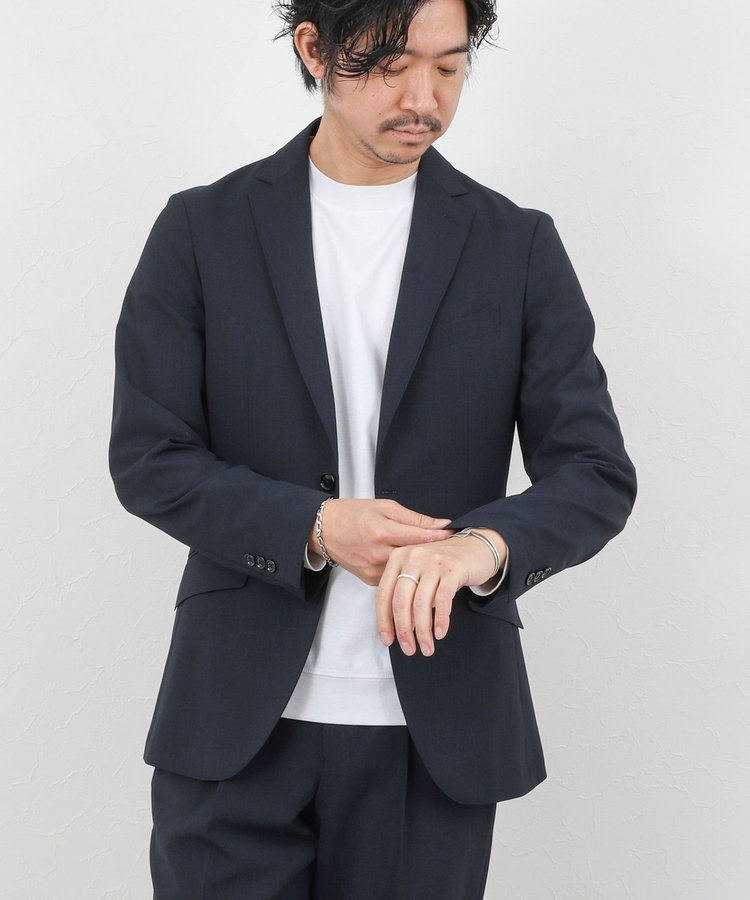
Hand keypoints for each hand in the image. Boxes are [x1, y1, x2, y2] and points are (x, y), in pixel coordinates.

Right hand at [308, 499, 453, 585]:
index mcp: (382, 531)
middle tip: (452, 551)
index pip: (421, 537)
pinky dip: (406, 573)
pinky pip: (395, 578)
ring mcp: (374, 569)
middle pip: (417, 558)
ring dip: (423, 567)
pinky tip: (416, 568)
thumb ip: (414, 518)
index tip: (456, 535)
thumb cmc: (352, 514)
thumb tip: (441, 523)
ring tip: (436, 560)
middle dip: (436, 555)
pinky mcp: (371, 580)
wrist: (324, 530)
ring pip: (408, 572)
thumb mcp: (384, 507)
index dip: (442, 537)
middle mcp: (378, 553)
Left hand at [375, 528, 507, 657]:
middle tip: (409, 650)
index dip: (383, 620)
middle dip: (403, 630)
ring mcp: (433, 561)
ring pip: (421, 603)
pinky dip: (440, 619)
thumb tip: (401, 629)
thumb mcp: (418, 572)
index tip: (387, 640)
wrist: (476, 546)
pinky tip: (440, 633)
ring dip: (423, 631)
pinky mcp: (453, 568)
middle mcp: (413, 557)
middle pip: (401, 600)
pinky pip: (443, 599)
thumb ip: (406, 593)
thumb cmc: (443, 565)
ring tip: (427, 648)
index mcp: (398, 558)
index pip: (384, 594)